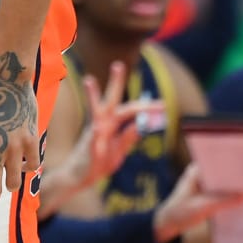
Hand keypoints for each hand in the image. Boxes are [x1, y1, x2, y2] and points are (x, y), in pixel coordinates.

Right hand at [45, 62, 145, 216]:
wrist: (79, 177)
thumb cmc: (98, 164)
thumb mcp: (119, 151)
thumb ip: (128, 138)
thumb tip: (141, 124)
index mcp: (111, 125)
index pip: (131, 111)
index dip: (147, 106)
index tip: (163, 104)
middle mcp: (102, 124)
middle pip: (111, 100)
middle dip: (115, 83)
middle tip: (118, 64)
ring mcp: (93, 134)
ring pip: (94, 111)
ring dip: (92, 96)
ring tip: (88, 80)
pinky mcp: (87, 147)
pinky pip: (92, 140)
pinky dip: (96, 138)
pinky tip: (97, 132)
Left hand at [153, 163, 242, 242]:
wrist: (167, 224)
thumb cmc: (180, 213)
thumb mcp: (203, 207)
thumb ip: (223, 201)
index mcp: (196, 171)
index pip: (217, 163)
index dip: (232, 166)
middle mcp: (200, 175)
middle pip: (222, 174)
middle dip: (236, 179)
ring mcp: (203, 186)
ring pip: (222, 185)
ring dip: (233, 190)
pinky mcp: (206, 196)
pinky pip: (220, 195)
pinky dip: (228, 199)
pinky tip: (242, 204)